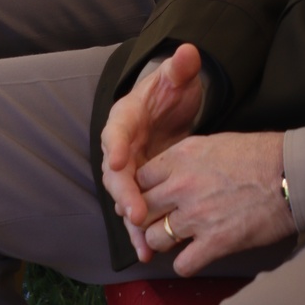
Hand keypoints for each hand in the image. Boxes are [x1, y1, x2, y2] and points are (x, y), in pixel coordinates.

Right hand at [101, 44, 205, 262]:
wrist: (170, 107)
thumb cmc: (170, 90)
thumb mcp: (177, 77)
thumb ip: (181, 67)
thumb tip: (188, 51)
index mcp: (125, 118)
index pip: (116, 130)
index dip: (115, 146)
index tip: (117, 160)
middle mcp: (121, 147)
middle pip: (116, 173)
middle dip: (125, 194)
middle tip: (136, 213)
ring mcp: (130, 170)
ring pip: (125, 199)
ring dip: (132, 222)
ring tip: (144, 245)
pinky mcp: (141, 187)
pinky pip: (138, 211)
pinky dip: (142, 232)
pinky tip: (149, 253)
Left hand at [136, 131, 293, 274]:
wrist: (291, 175)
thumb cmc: (260, 155)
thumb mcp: (215, 143)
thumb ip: (186, 159)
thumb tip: (169, 174)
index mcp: (181, 157)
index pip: (139, 179)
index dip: (142, 191)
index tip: (150, 198)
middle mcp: (182, 185)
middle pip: (140, 210)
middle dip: (147, 218)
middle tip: (159, 221)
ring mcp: (196, 216)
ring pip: (154, 238)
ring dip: (163, 242)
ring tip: (177, 240)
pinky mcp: (214, 243)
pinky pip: (182, 265)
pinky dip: (186, 264)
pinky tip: (196, 255)